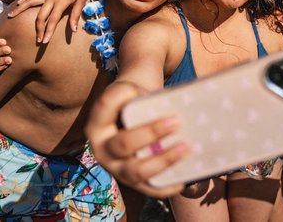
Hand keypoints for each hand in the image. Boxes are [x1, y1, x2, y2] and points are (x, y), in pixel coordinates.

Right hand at [7, 0, 97, 42]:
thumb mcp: (81, 1)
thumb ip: (76, 16)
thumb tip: (74, 30)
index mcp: (61, 2)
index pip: (52, 20)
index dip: (48, 31)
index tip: (45, 41)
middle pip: (40, 16)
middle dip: (38, 29)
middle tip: (38, 40)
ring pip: (30, 2)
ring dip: (20, 10)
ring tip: (10, 16)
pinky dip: (24, 0)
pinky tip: (17, 4)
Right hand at [85, 81, 189, 197]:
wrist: (128, 123)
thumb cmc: (130, 103)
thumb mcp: (126, 92)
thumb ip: (136, 93)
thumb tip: (162, 102)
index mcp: (97, 125)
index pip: (105, 106)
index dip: (122, 98)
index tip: (143, 93)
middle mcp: (103, 151)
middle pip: (124, 144)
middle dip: (151, 133)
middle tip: (176, 122)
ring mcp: (118, 170)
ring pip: (137, 171)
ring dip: (163, 160)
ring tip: (185, 147)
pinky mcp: (134, 183)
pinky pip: (150, 189)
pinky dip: (167, 187)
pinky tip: (183, 179)